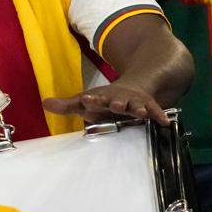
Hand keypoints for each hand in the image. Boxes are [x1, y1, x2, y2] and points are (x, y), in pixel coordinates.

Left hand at [44, 83, 168, 125]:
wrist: (133, 88)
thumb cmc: (105, 100)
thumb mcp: (87, 101)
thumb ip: (67, 105)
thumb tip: (45, 104)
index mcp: (103, 98)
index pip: (95, 99)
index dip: (92, 100)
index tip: (87, 100)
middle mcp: (119, 99)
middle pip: (118, 101)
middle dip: (118, 103)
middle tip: (116, 105)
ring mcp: (134, 103)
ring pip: (136, 106)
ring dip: (138, 108)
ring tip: (141, 113)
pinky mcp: (147, 107)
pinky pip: (155, 112)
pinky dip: (160, 116)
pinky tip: (165, 123)